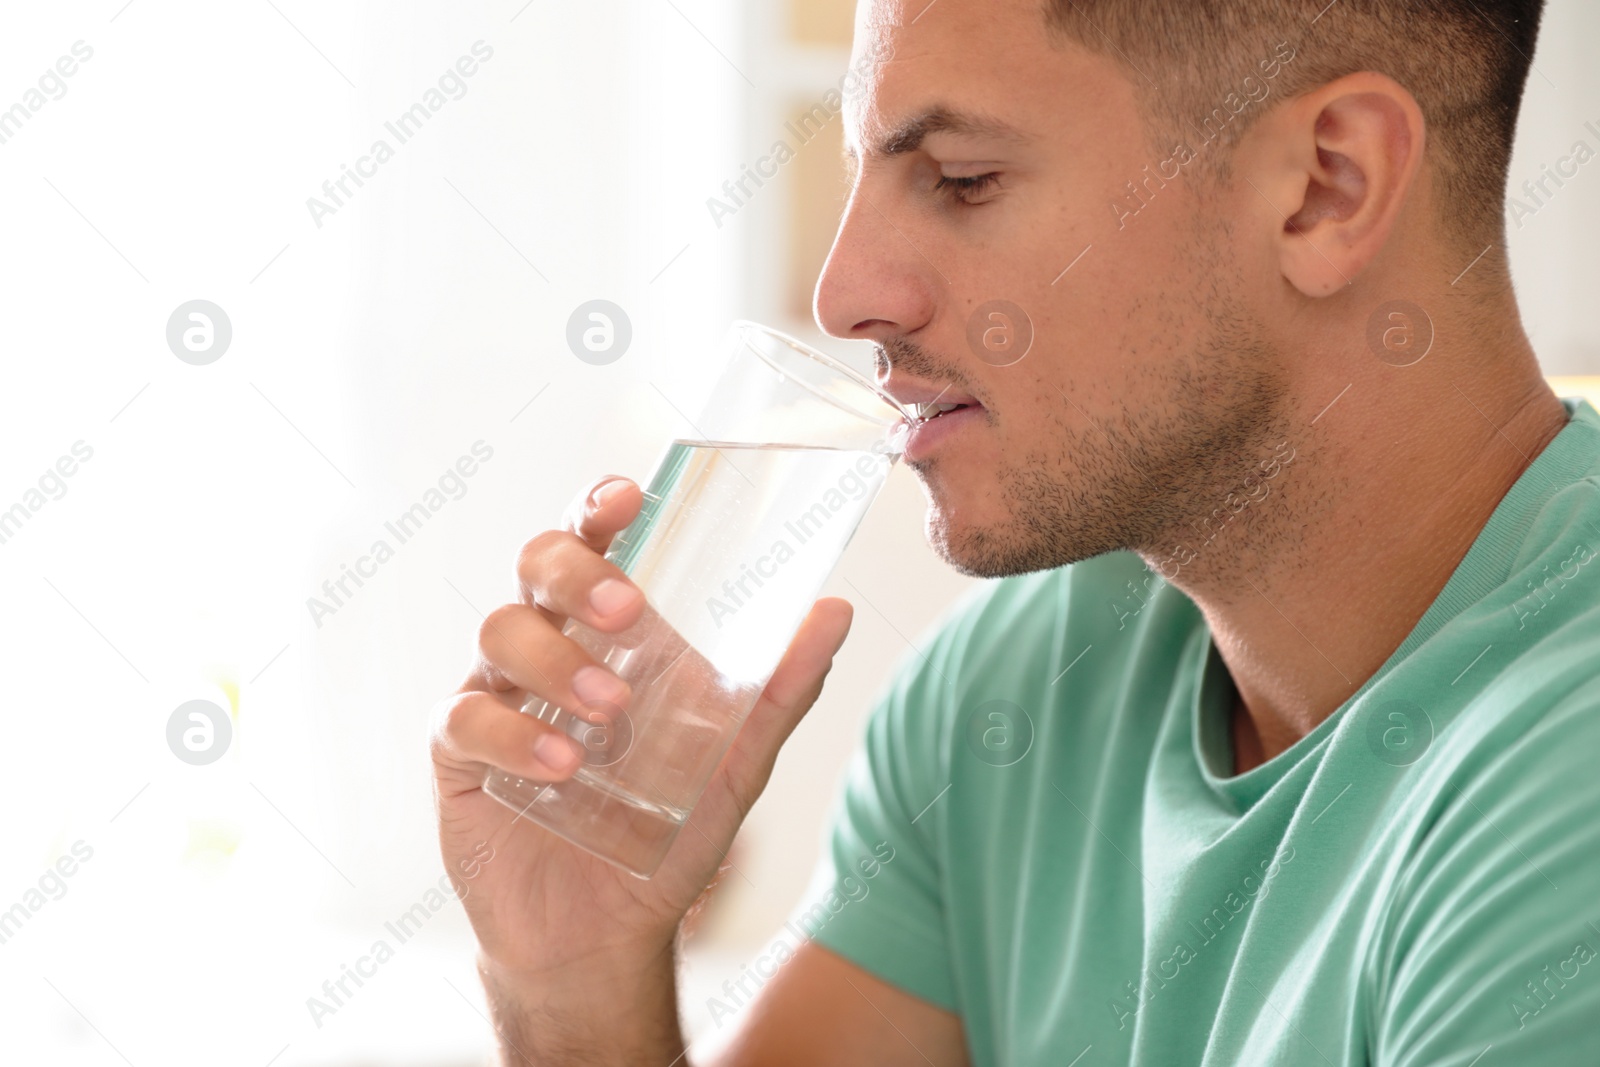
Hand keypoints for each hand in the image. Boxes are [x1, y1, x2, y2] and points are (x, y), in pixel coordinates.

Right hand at [430, 475, 854, 983]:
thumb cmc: (667, 836)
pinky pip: (465, 717)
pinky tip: (560, 769)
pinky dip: (513, 734)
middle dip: (578, 574)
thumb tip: (835, 610)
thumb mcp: (737, 765)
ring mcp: (501, 695)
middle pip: (537, 566)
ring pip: (500, 631)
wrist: (603, 937)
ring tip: (609, 717)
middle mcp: (551, 647)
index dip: (600, 508)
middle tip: (629, 613)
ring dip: (557, 663)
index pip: (595, 544)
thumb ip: (780, 690)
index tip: (627, 499)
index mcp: (610, 633)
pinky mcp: (461, 754)